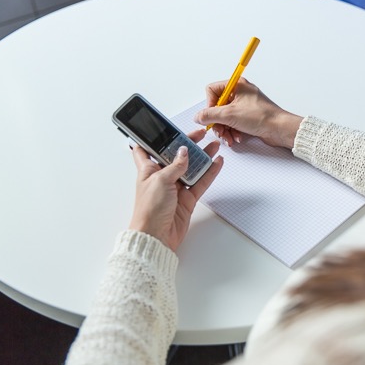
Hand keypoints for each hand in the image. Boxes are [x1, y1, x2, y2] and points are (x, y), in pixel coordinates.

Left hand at [129, 129, 222, 251]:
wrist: (157, 236)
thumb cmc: (149, 210)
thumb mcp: (160, 180)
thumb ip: (175, 165)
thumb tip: (184, 151)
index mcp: (148, 170)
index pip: (146, 150)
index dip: (153, 139)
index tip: (163, 129)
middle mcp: (162, 177)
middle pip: (176, 156)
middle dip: (187, 144)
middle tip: (199, 135)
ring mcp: (176, 187)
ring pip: (191, 167)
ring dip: (202, 157)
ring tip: (214, 145)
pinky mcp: (187, 198)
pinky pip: (201, 182)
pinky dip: (210, 172)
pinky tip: (217, 163)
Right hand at [194, 78, 302, 148]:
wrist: (279, 129)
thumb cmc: (262, 117)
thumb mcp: (230, 115)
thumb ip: (210, 115)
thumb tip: (198, 117)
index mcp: (236, 85)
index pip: (212, 90)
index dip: (210, 105)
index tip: (213, 116)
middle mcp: (239, 93)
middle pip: (217, 106)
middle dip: (218, 122)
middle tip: (220, 131)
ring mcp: (244, 106)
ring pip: (225, 117)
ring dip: (225, 129)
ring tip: (229, 138)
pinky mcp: (248, 117)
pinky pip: (233, 123)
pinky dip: (233, 131)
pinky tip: (237, 138)